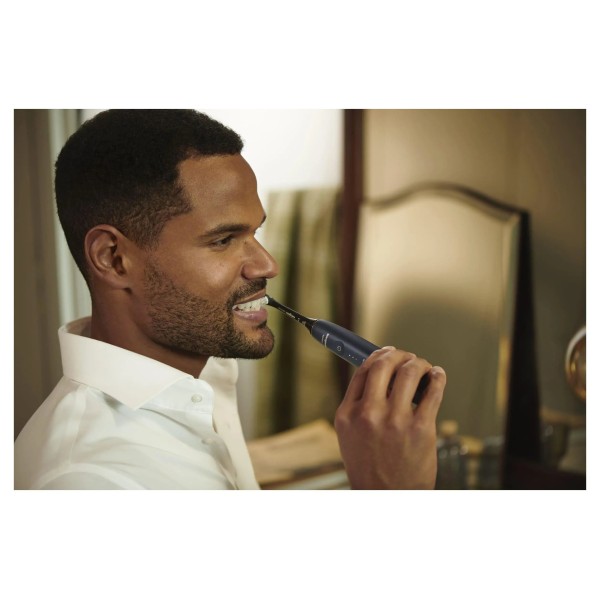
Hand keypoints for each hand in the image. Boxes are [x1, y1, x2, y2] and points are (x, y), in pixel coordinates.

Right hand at [334, 347, 445, 489]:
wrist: (388, 498)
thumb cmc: (371, 468)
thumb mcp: (351, 436)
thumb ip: (358, 407)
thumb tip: (379, 377)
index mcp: (347, 414)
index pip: (363, 370)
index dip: (378, 356)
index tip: (387, 353)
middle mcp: (368, 414)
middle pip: (384, 365)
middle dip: (399, 354)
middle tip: (408, 357)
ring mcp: (395, 420)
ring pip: (409, 372)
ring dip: (419, 363)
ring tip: (424, 367)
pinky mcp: (420, 429)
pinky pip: (433, 391)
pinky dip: (438, 377)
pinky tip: (438, 375)